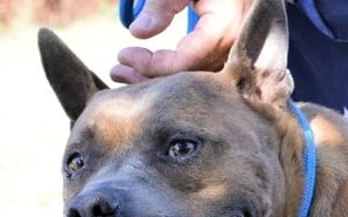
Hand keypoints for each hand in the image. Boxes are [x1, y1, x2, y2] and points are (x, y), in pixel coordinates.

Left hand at [111, 0, 251, 82]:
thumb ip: (161, 4)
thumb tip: (137, 33)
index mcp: (223, 28)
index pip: (186, 61)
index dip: (153, 65)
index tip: (123, 55)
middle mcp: (231, 48)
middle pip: (188, 77)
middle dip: (150, 77)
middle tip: (116, 71)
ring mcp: (229, 53)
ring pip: (192, 78)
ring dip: (158, 78)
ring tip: (124, 72)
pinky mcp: (224, 53)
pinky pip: (196, 71)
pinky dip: (171, 72)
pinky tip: (147, 68)